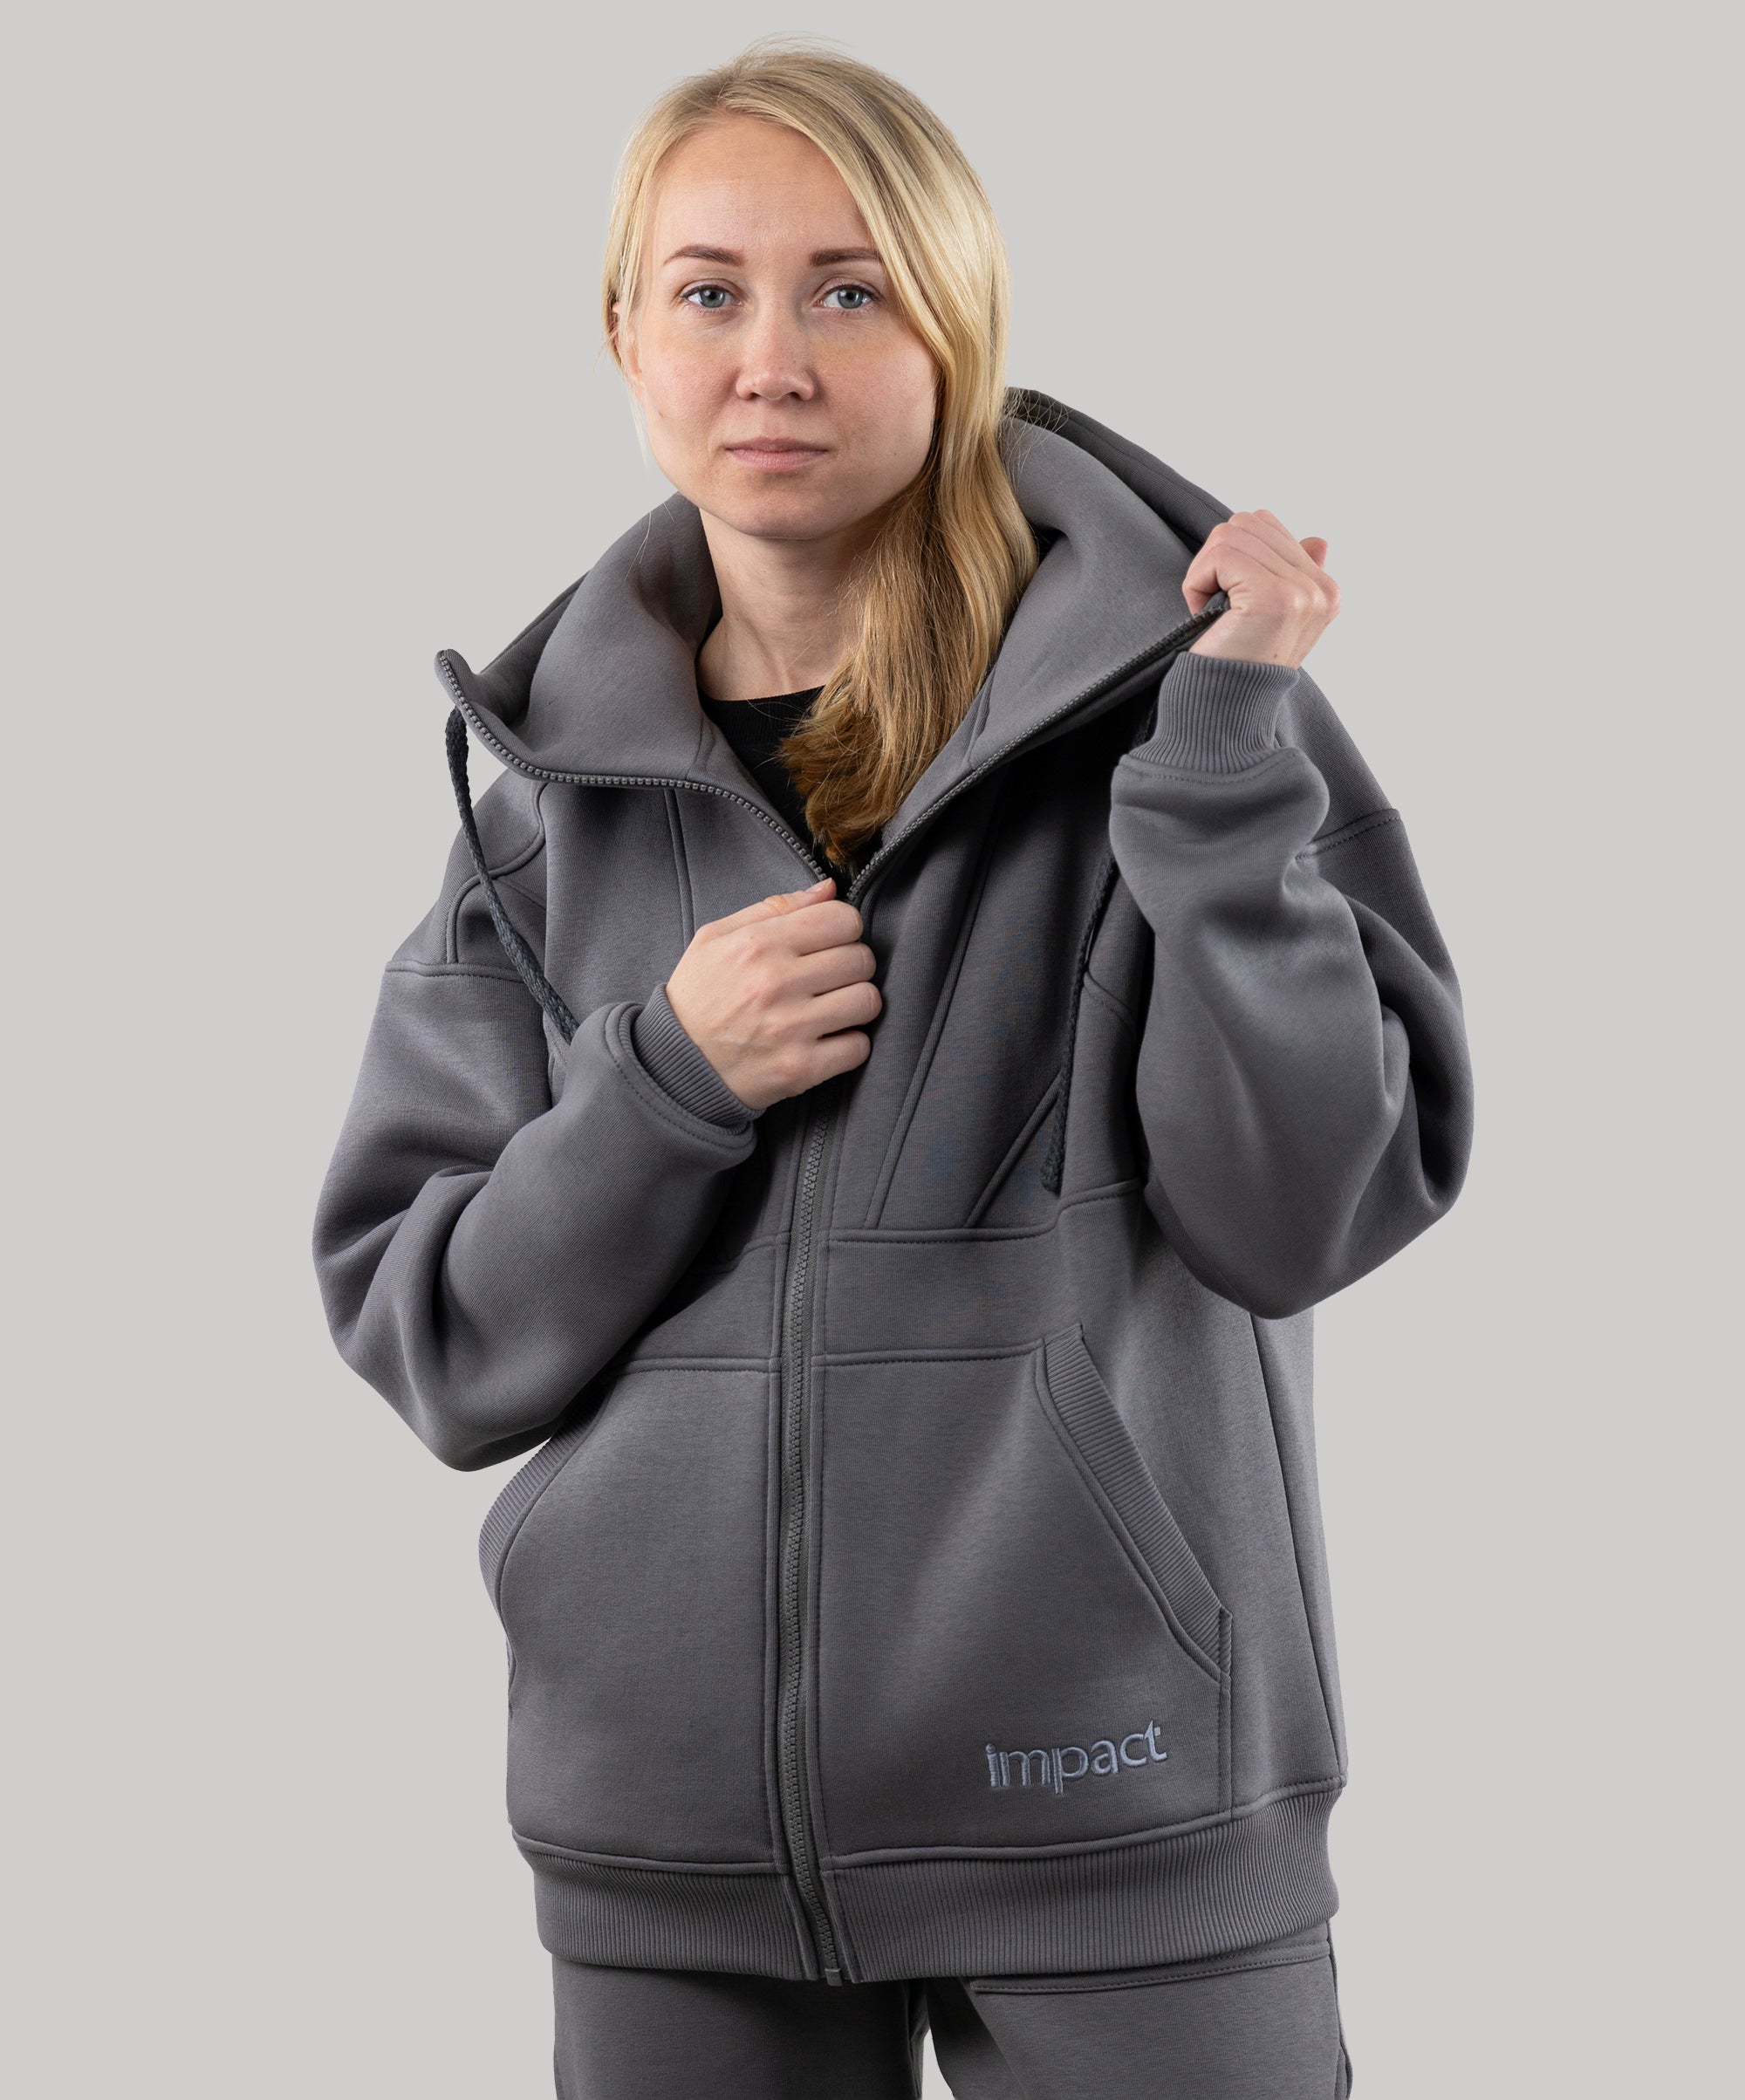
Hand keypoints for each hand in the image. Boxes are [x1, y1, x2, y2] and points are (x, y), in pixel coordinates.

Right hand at [664, 876, 881, 1110]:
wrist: (673, 1065)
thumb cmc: (698, 997)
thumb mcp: (716, 938)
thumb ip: (774, 908)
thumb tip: (829, 889)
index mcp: (758, 944)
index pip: (843, 919)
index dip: (843, 929)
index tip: (830, 943)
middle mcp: (776, 983)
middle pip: (861, 959)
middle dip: (852, 965)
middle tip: (830, 978)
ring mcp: (790, 1028)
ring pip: (867, 1001)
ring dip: (855, 1004)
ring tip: (831, 1008)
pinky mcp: (801, 1069)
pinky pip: (858, 1047)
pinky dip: (849, 1044)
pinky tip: (827, 1039)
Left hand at [1183, 509, 1339, 668]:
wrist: (1222, 713)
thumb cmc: (1232, 666)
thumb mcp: (1267, 617)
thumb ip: (1290, 573)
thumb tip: (1318, 540)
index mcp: (1325, 590)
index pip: (1267, 525)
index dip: (1231, 558)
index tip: (1232, 605)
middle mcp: (1321, 589)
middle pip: (1247, 522)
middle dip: (1216, 561)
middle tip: (1217, 609)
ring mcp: (1302, 592)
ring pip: (1231, 534)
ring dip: (1205, 573)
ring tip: (1215, 614)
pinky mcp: (1274, 597)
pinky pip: (1220, 555)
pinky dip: (1197, 583)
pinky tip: (1207, 615)